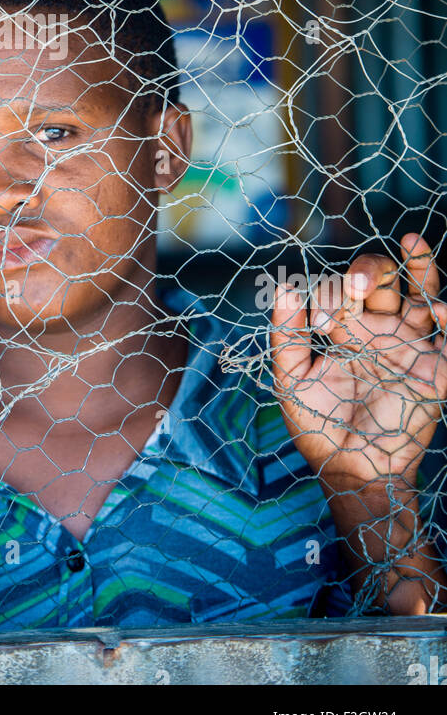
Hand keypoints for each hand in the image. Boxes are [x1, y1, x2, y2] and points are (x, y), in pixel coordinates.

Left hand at [270, 233, 446, 490]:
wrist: (350, 471)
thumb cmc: (316, 424)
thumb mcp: (291, 379)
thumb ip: (286, 335)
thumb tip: (283, 287)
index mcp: (347, 327)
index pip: (345, 289)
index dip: (335, 291)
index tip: (323, 320)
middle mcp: (381, 329)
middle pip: (386, 280)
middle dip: (372, 269)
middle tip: (357, 282)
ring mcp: (411, 348)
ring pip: (425, 295)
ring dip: (422, 268)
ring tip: (413, 243)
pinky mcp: (436, 374)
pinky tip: (442, 310)